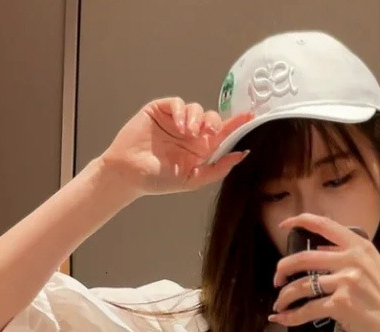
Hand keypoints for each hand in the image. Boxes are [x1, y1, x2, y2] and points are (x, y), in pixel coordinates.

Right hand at [100, 97, 254, 196]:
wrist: (129, 173)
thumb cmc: (157, 180)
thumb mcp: (192, 180)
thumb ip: (217, 169)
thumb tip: (241, 155)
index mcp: (199, 150)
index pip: (221, 134)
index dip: (236, 125)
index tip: (250, 117)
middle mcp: (190, 134)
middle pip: (212, 118)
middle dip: (215, 122)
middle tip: (209, 132)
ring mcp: (176, 121)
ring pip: (197, 108)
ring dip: (196, 119)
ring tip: (188, 134)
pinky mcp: (160, 110)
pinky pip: (178, 103)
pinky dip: (182, 112)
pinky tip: (179, 126)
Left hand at [268, 214, 379, 331]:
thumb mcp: (376, 268)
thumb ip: (353, 256)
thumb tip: (321, 250)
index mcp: (361, 247)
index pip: (325, 225)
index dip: (300, 221)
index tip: (284, 226)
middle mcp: (353, 260)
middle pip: (304, 258)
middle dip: (283, 269)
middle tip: (277, 279)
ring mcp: (346, 282)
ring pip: (301, 285)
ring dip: (284, 296)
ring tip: (279, 305)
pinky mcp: (340, 304)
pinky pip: (307, 309)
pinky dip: (292, 317)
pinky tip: (283, 319)